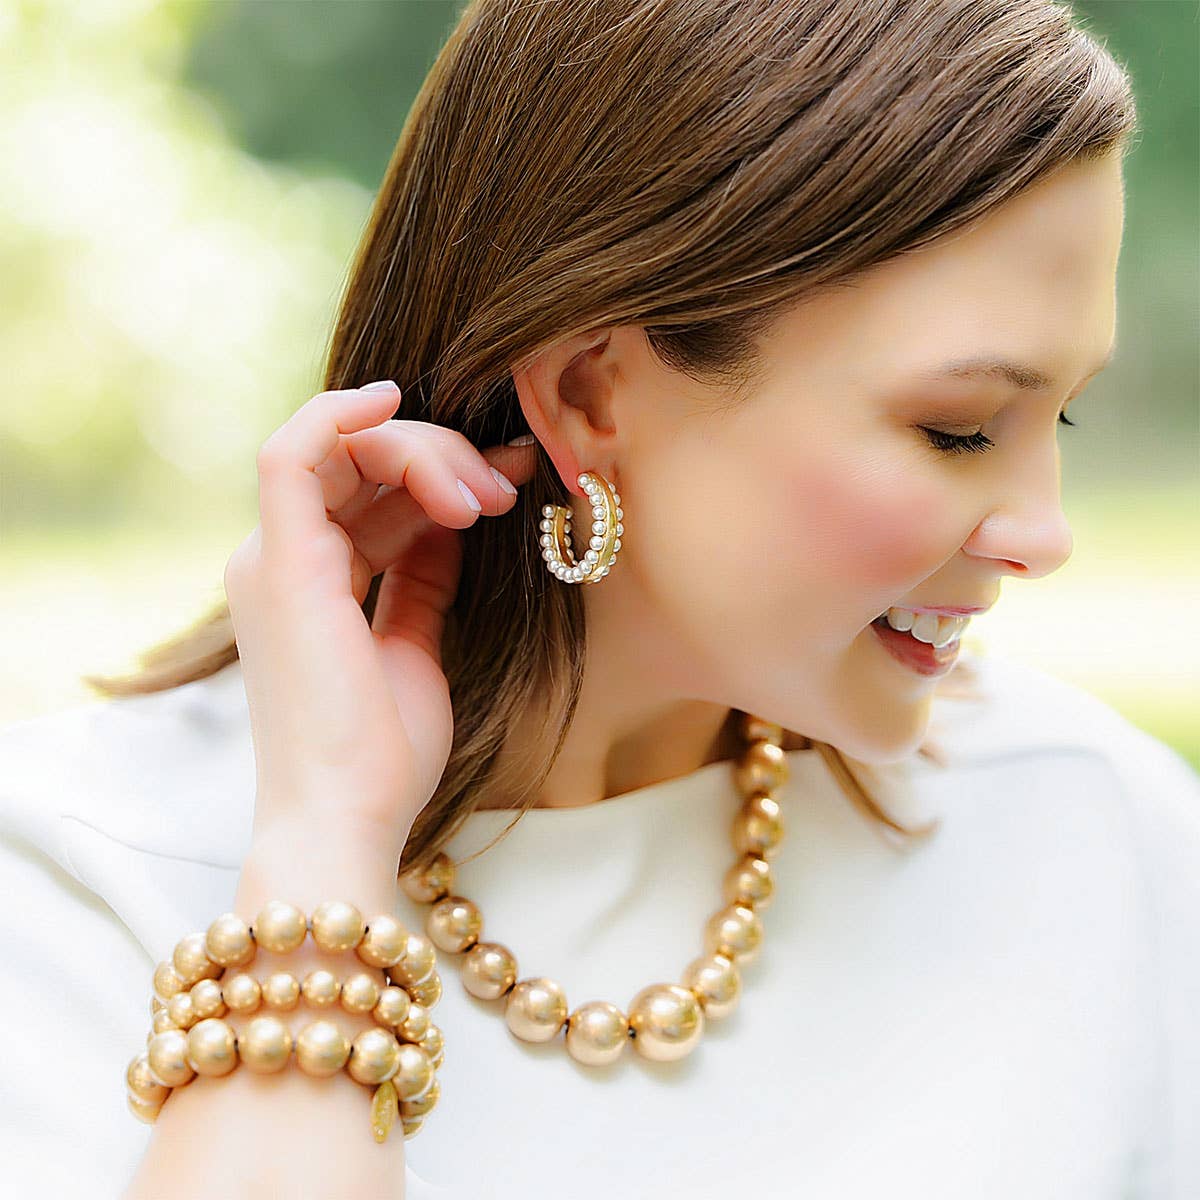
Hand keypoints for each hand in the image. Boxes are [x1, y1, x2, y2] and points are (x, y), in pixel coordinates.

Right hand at [223, 381, 537, 870]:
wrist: (350, 817)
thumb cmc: (383, 754)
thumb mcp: (417, 645)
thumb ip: (422, 580)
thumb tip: (453, 523)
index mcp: (313, 581)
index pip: (376, 496)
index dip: (445, 474)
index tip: (514, 481)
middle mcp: (284, 560)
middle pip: (362, 465)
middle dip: (443, 459)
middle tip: (507, 487)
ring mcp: (274, 558)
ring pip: (344, 452)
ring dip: (425, 454)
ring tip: (488, 495)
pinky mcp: (279, 562)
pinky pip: (292, 453)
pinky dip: (340, 416)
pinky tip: (395, 402)